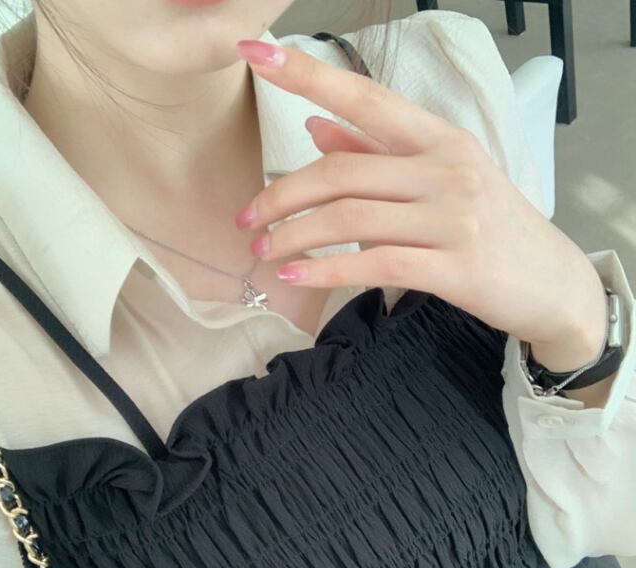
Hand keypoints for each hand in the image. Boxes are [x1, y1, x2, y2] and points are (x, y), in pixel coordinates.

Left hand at [233, 39, 605, 350]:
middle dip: (281, 196)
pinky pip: (374, 263)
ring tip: (263, 252)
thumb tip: (316, 126)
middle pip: (341, 171)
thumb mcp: (440, 181)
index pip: (366, 97)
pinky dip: (326, 270)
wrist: (551, 284)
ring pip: (351, 216)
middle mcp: (446, 169)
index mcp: (440, 140)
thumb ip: (376, 153)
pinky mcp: (455, 267)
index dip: (307, 75)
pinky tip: (294, 278)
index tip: (254, 54)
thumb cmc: (492, 229)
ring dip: (294, 236)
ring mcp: (453, 217)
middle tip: (246, 220)